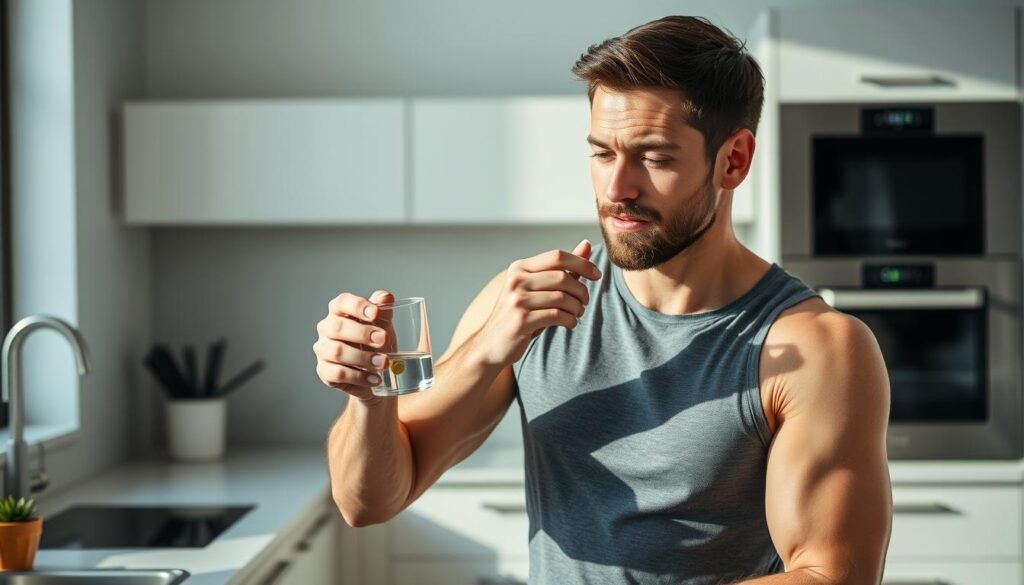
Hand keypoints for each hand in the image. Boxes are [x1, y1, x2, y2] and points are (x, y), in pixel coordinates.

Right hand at [314, 289, 395, 401]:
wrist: (376, 372)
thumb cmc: (377, 342)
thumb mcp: (384, 324)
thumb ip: (384, 310)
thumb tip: (386, 297)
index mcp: (339, 311)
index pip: (342, 302)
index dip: (358, 306)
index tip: (376, 313)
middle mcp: (327, 328)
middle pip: (337, 327)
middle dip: (362, 333)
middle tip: (383, 340)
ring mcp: (323, 350)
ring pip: (337, 351)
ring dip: (363, 358)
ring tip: (383, 363)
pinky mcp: (324, 371)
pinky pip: (338, 373)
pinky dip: (359, 377)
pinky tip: (375, 378)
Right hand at [474, 240, 600, 366]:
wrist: (491, 345)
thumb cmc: (520, 315)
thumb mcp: (539, 289)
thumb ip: (563, 269)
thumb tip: (587, 245)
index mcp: (519, 268)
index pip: (557, 256)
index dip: (582, 263)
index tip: (597, 275)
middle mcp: (516, 280)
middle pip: (563, 277)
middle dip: (581, 291)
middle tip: (584, 303)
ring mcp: (516, 300)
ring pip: (562, 297)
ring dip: (577, 308)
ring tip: (576, 315)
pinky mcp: (521, 320)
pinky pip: (557, 315)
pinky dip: (570, 320)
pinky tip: (569, 324)